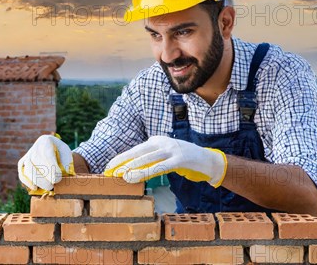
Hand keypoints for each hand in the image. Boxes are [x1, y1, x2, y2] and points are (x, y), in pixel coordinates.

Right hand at [18, 135, 74, 191]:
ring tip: (47, 186)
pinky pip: (22, 173)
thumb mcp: (66, 152)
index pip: (47, 156)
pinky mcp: (22, 163)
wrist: (52, 148)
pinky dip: (27, 182)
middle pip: (36, 164)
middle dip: (44, 177)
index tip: (58, 178)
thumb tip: (65, 171)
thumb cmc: (60, 152)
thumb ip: (66, 160)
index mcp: (45, 141)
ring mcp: (27, 156)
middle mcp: (34, 148)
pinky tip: (35, 188)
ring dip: (37, 181)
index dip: (52, 169)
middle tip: (52, 185)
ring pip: (28, 169)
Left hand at [104, 136, 227, 187]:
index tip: (108, 167)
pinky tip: (137, 177)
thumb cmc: (184, 160)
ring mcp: (172, 149)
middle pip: (137, 152)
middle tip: (108, 171)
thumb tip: (131, 169)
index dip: (121, 158)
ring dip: (132, 167)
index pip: (135, 149)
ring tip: (120, 175)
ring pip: (147, 158)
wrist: (208, 161)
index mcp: (157, 140)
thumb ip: (151, 160)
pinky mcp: (179, 160)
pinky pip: (160, 167)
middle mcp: (162, 141)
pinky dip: (146, 172)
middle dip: (122, 162)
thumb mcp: (165, 157)